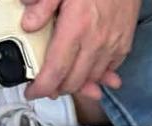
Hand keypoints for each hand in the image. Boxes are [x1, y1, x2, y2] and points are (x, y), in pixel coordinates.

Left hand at [22, 0, 141, 100]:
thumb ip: (42, 5)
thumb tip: (28, 24)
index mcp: (76, 28)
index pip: (56, 69)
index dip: (43, 86)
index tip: (33, 92)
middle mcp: (96, 42)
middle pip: (74, 80)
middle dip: (58, 89)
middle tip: (46, 86)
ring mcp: (112, 45)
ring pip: (92, 78)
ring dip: (77, 83)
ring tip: (65, 81)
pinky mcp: (124, 44)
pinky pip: (109, 69)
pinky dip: (97, 74)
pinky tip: (89, 71)